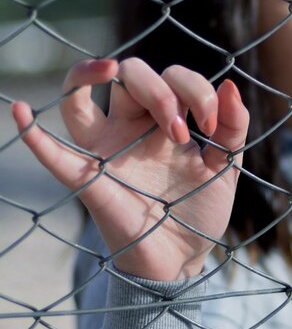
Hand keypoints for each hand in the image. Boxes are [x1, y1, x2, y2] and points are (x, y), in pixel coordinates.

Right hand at [11, 58, 248, 280]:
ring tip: (107, 68)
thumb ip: (233, 130)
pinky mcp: (88, 180)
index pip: (172, 77)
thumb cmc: (200, 212)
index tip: (212, 126)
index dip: (195, 89)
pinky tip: (19, 111)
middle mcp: (132, 128)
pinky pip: (54, 154)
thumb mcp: (226, 169)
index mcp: (166, 121)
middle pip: (128, 76)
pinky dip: (33, 135)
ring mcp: (106, 151)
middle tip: (180, 132)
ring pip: (79, 97)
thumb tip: (231, 86)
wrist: (183, 260)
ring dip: (86, 74)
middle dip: (159, 90)